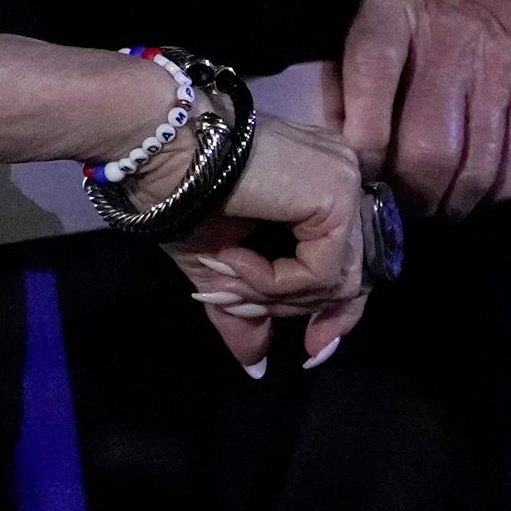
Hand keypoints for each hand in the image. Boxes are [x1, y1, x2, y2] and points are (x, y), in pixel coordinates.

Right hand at [162, 113, 369, 373]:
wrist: (158, 144)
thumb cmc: (181, 189)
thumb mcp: (221, 263)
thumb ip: (249, 307)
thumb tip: (255, 366)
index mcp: (323, 185)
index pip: (353, 263)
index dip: (335, 314)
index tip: (311, 350)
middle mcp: (345, 178)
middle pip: (348, 277)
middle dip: (292, 308)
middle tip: (235, 307)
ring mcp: (345, 182)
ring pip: (335, 280)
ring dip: (274, 295)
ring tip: (224, 279)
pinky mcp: (336, 193)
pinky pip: (322, 271)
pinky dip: (275, 281)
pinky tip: (232, 260)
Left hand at [341, 0, 510, 217]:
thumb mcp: (363, 0)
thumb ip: (347, 62)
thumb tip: (335, 140)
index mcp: (389, 10)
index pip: (370, 79)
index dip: (362, 142)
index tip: (358, 169)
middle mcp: (446, 39)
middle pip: (428, 149)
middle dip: (410, 194)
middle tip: (400, 205)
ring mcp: (500, 61)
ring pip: (474, 164)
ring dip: (451, 203)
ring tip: (436, 207)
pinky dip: (494, 190)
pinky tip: (476, 193)